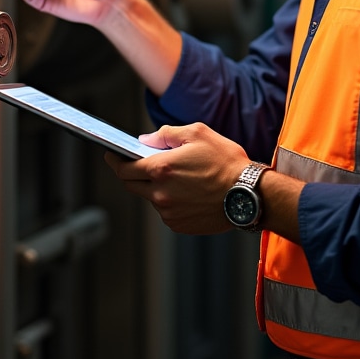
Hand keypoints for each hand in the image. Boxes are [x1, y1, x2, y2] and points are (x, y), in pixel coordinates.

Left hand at [105, 123, 250, 233]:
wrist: (249, 194)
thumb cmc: (226, 162)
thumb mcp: (197, 133)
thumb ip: (166, 135)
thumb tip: (145, 140)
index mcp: (161, 169)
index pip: (124, 167)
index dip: (114, 160)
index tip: (111, 155)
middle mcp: (160, 193)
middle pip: (131, 185)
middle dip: (130, 173)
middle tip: (137, 164)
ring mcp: (169, 212)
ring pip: (151, 198)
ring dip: (155, 187)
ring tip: (177, 177)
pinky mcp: (180, 224)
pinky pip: (166, 211)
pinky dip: (170, 201)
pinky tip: (188, 192)